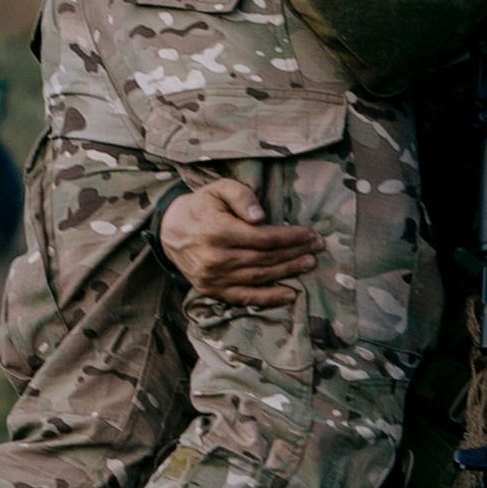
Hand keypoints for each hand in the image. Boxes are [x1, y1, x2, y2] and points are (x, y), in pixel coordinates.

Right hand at [160, 179, 320, 302]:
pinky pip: (244, 298)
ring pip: (259, 277)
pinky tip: (289, 295)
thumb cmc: (201, 206)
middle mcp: (215, 258)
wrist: (170, 231)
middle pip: (265, 258)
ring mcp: (213, 278)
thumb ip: (241, 196)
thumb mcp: (218, 189)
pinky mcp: (211, 290)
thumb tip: (260, 217)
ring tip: (308, 264)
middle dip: (295, 253)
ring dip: (287, 272)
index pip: (264, 238)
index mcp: (218, 231)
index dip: (291, 237)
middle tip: (316, 249)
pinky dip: (269, 298)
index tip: (311, 234)